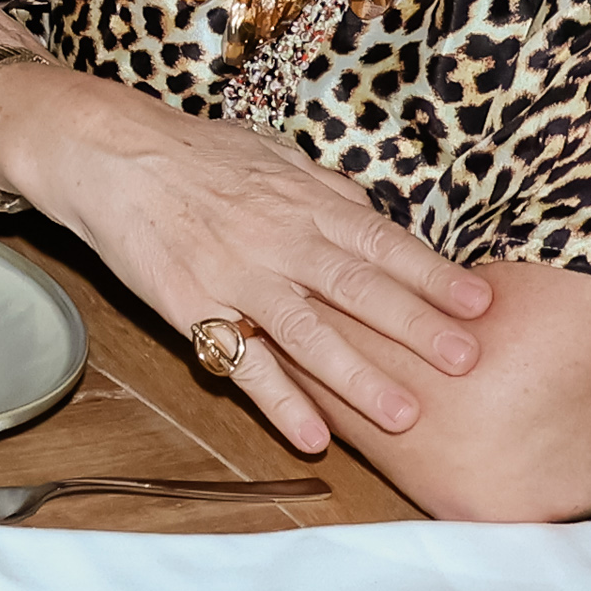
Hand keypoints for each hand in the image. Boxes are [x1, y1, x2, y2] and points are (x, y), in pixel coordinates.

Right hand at [0, 68, 498, 455]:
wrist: (108, 154)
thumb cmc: (194, 153)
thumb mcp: (270, 154)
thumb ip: (325, 188)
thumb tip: (376, 211)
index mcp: (303, 202)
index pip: (382, 242)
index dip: (433, 274)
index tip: (481, 303)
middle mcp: (278, 239)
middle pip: (357, 288)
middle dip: (415, 326)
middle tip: (467, 362)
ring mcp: (236, 276)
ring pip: (306, 332)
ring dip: (358, 376)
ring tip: (405, 417)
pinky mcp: (192, 306)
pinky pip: (241, 360)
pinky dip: (277, 400)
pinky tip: (312, 436)